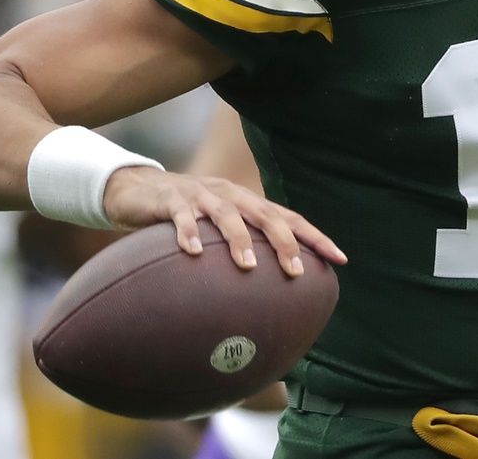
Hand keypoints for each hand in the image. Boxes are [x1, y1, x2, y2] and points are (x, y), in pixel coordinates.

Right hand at [103, 166, 346, 276]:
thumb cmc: (185, 214)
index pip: (289, 217)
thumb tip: (268, 289)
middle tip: (296, 271)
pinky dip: (188, 233)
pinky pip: (182, 216)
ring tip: (248, 265)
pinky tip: (193, 253)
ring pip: (227, 214)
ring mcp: (200, 195)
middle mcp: (230, 194)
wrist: (137, 189)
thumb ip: (240, 247)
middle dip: (284, 242)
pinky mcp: (171, 200)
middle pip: (265, 214)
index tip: (339, 259)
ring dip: (239, 239)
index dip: (315, 237)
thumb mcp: (217, 227)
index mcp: (246, 202)